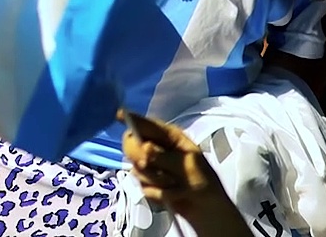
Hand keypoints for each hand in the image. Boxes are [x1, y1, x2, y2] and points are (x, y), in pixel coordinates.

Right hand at [121, 110, 244, 229]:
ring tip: (175, 185)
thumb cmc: (203, 181)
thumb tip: (145, 148)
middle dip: (138, 155)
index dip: (133, 120)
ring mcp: (151, 166)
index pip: (146, 125)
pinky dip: (157, 193)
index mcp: (169, 137)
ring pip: (137, 168)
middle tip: (147, 164)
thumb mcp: (188, 165)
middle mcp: (156, 148)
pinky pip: (142, 186)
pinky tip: (171, 194)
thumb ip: (165, 157)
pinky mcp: (148, 183)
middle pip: (132, 144)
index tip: (119, 115)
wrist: (206, 209)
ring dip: (155, 179)